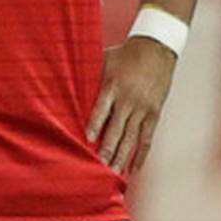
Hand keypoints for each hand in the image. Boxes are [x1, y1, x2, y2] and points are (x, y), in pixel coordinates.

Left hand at [87, 37, 175, 173]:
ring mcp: (143, 108)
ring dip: (122, 156)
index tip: (87, 140)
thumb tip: (64, 90)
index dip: (94, 125)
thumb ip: (88, 79)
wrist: (156, 48)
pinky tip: (135, 167)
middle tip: (99, 167)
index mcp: (113, 86)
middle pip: (117, 129)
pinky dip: (141, 153)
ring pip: (132, 137)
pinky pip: (148, 137)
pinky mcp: (155, 112)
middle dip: (107, 149)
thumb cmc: (123, 55)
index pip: (101, 109)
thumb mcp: (103, 61)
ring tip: (114, 172)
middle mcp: (128, 100)